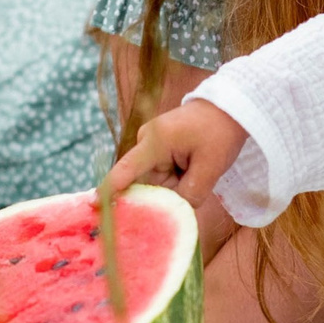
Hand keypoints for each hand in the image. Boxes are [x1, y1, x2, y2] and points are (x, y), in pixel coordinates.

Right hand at [107, 100, 249, 208]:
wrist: (229, 108)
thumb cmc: (219, 132)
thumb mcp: (211, 166)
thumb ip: (191, 193)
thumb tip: (172, 214)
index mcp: (156, 141)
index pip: (127, 169)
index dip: (110, 188)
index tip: (94, 204)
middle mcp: (146, 143)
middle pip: (145, 184)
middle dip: (162, 197)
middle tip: (183, 201)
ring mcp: (151, 147)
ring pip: (157, 183)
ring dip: (174, 188)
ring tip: (198, 175)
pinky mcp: (158, 150)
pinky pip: (162, 176)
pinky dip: (175, 182)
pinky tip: (192, 176)